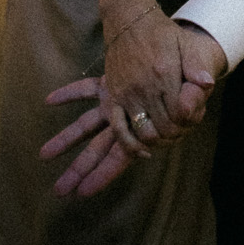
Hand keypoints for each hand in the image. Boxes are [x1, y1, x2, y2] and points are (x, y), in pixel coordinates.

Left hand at [41, 56, 217, 199]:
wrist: (187, 51)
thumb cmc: (195, 67)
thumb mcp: (198, 77)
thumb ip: (195, 89)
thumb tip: (199, 93)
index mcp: (147, 126)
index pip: (124, 154)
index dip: (105, 172)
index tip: (86, 190)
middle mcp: (128, 119)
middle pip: (101, 150)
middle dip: (81, 171)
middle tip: (60, 192)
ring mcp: (116, 103)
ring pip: (88, 125)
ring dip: (66, 139)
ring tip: (44, 155)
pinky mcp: (110, 85)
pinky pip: (86, 90)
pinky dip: (69, 94)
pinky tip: (50, 100)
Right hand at [103, 7, 221, 152]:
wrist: (129, 19)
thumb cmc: (161, 32)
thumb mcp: (185, 42)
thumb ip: (196, 66)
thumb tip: (208, 85)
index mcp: (165, 74)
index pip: (181, 115)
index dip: (191, 121)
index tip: (193, 116)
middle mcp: (145, 87)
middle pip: (165, 128)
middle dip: (177, 133)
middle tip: (182, 128)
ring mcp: (127, 93)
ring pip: (145, 134)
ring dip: (159, 141)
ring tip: (167, 136)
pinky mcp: (113, 96)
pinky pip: (120, 129)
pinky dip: (131, 145)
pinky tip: (143, 150)